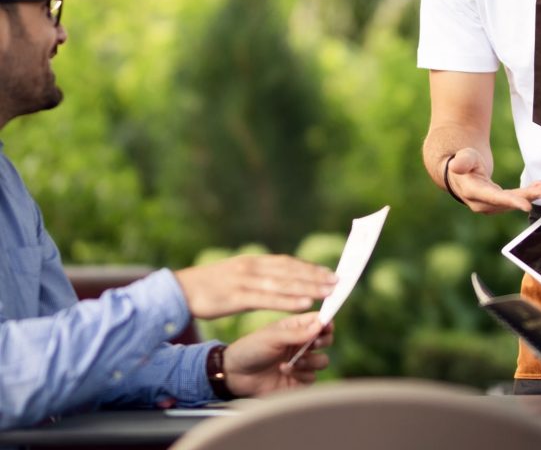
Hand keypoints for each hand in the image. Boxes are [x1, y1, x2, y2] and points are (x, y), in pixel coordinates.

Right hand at [174, 255, 336, 318]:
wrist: (178, 291)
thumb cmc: (208, 288)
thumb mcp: (235, 278)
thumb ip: (256, 277)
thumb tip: (277, 281)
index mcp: (252, 262)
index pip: (287, 263)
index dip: (309, 267)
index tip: (329, 272)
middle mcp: (252, 267)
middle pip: (290, 270)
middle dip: (315, 275)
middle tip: (338, 281)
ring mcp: (244, 280)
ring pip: (283, 283)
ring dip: (308, 286)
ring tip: (329, 291)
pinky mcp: (236, 296)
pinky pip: (268, 298)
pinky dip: (288, 300)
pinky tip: (304, 303)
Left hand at [223, 312, 333, 395]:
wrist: (235, 375)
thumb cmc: (250, 349)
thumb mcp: (273, 337)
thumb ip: (297, 333)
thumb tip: (320, 324)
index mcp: (295, 327)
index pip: (319, 320)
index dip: (326, 322)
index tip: (326, 326)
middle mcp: (301, 343)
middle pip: (326, 340)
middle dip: (322, 342)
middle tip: (312, 344)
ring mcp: (300, 362)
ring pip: (322, 361)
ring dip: (310, 361)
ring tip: (293, 362)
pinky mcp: (298, 380)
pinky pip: (312, 378)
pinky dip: (300, 375)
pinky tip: (283, 371)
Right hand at [446, 148, 540, 212]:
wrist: (461, 173)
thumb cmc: (463, 162)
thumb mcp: (463, 157)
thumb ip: (462, 161)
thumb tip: (456, 166)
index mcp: (472, 191)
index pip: (493, 198)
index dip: (511, 201)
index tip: (527, 206)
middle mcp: (481, 203)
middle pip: (507, 202)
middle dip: (528, 197)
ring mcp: (490, 206)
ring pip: (513, 202)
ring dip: (531, 196)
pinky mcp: (498, 204)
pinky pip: (515, 200)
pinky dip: (528, 194)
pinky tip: (540, 188)